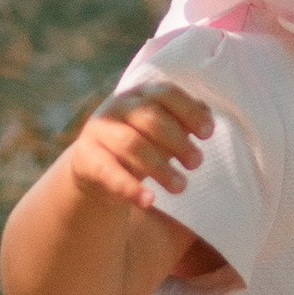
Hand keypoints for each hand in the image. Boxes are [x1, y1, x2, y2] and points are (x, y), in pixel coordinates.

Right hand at [67, 82, 212, 213]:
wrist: (95, 168)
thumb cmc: (140, 144)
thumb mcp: (162, 131)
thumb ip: (183, 121)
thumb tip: (207, 116)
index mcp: (139, 95)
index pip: (166, 94)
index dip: (189, 111)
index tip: (208, 134)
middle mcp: (117, 107)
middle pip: (151, 118)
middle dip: (178, 141)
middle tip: (196, 163)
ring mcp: (99, 130)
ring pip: (131, 144)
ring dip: (160, 167)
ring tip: (181, 186)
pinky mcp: (85, 157)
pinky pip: (109, 171)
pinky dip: (130, 187)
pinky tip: (149, 200)